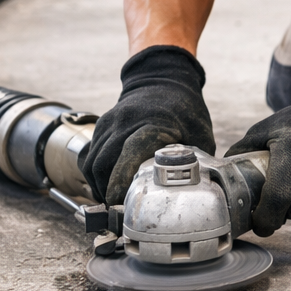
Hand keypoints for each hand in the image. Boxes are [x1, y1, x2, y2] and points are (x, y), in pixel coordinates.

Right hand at [80, 45, 215, 204]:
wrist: (163, 79)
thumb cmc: (184, 109)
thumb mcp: (200, 135)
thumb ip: (196, 162)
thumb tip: (199, 192)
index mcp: (153, 125)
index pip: (129, 154)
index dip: (120, 180)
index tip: (117, 201)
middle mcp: (126, 123)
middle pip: (104, 163)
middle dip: (106, 191)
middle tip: (117, 212)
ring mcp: (110, 123)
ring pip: (92, 162)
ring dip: (98, 185)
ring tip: (110, 203)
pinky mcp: (101, 125)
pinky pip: (90, 155)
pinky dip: (94, 174)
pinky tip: (105, 186)